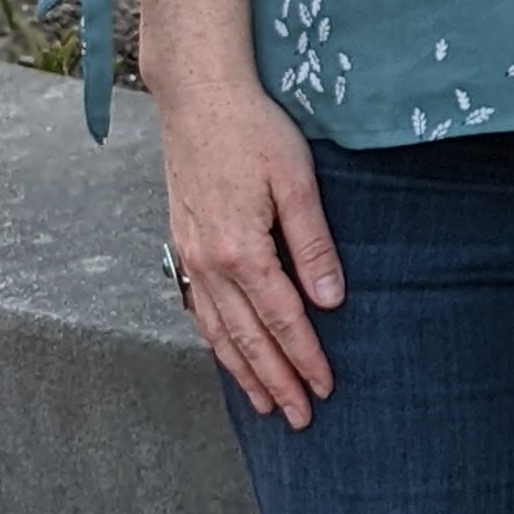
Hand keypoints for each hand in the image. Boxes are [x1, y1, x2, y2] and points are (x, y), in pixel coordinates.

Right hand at [154, 70, 343, 427]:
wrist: (197, 96)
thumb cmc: (253, 129)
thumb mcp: (297, 179)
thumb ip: (313, 242)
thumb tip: (331, 298)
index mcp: (242, 249)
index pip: (282, 320)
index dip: (306, 358)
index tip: (326, 388)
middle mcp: (208, 262)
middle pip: (247, 338)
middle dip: (276, 381)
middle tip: (301, 417)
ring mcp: (189, 255)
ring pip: (217, 331)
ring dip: (243, 372)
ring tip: (266, 404)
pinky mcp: (182, 243)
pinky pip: (198, 309)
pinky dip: (215, 341)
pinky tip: (228, 355)